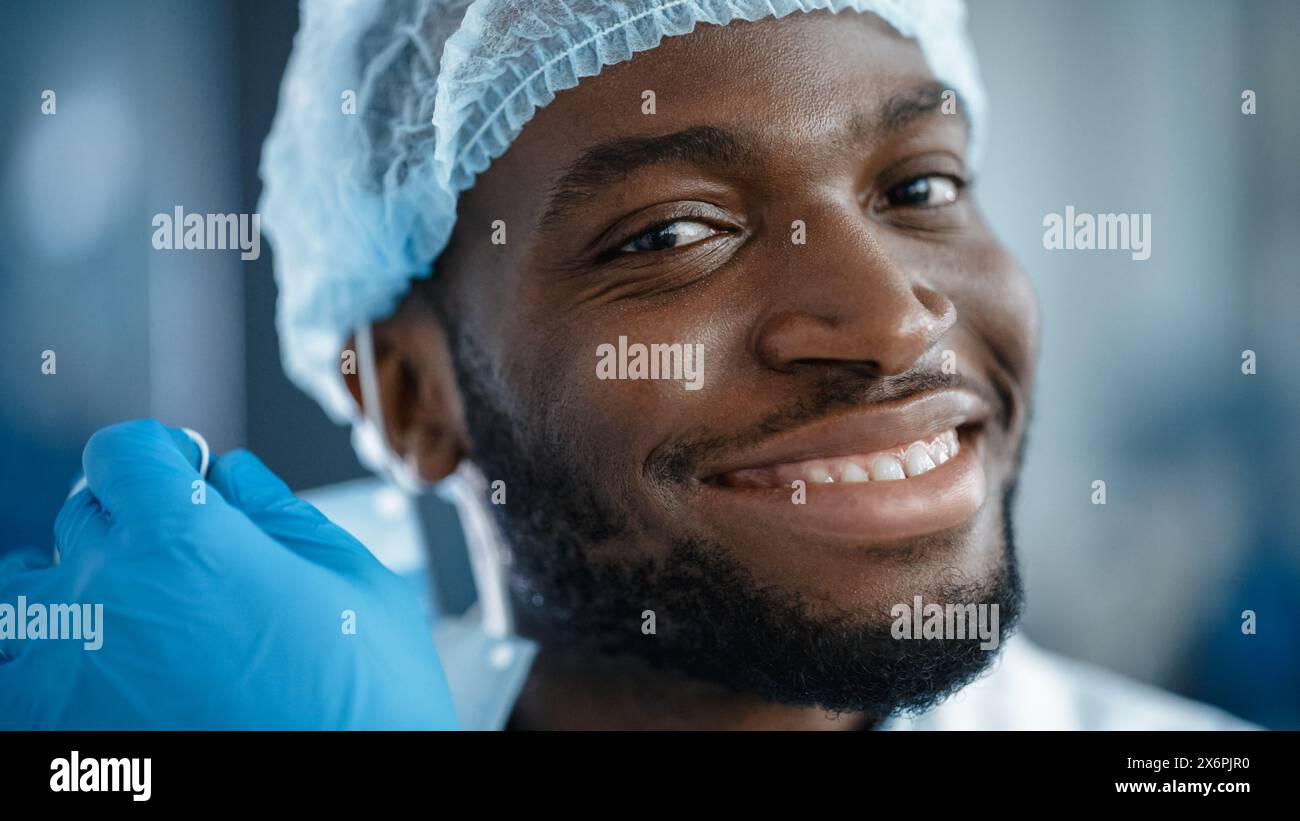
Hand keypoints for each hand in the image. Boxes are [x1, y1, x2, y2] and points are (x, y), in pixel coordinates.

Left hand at [0, 419, 457, 728]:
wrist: (361, 797)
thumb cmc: (369, 698)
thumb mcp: (353, 579)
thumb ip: (280, 514)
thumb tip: (232, 477)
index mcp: (182, 537)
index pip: (121, 452)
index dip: (157, 453)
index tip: (179, 470)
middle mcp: (106, 592)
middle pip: (83, 517)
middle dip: (132, 520)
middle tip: (183, 558)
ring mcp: (69, 669)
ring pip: (23, 594)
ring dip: (67, 587)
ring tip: (116, 612)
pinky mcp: (53, 737)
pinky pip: (11, 679)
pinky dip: (38, 667)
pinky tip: (90, 674)